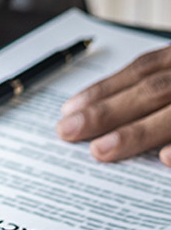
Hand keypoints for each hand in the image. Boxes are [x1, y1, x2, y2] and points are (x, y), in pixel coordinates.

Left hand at [57, 45, 170, 166]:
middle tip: (68, 131)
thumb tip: (115, 104)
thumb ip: (164, 80)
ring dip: (137, 133)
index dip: (105, 88)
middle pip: (152, 92)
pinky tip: (165, 159)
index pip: (143, 69)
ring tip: (100, 150)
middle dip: (106, 112)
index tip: (70, 108)